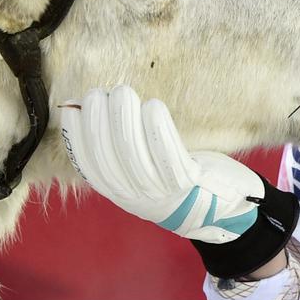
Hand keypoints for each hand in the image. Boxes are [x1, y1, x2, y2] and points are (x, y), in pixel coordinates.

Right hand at [60, 85, 263, 243]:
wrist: (226, 206)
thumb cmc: (179, 176)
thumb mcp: (144, 166)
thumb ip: (119, 143)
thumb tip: (81, 106)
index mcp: (121, 191)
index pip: (89, 166)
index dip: (77, 137)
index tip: (73, 108)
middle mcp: (137, 196)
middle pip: (108, 159)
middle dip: (99, 122)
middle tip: (102, 93)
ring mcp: (163, 192)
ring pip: (134, 156)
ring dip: (125, 121)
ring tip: (123, 92)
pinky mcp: (189, 184)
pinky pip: (170, 157)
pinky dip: (158, 131)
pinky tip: (153, 106)